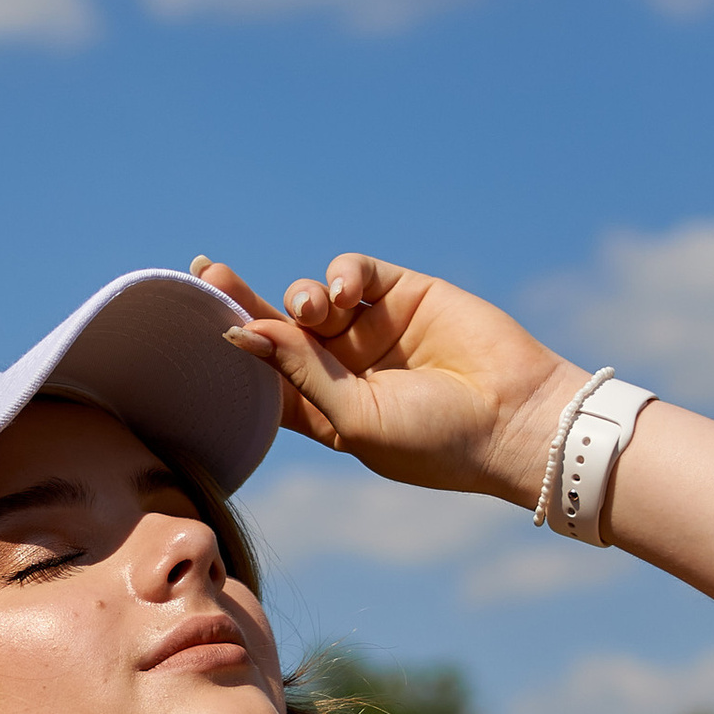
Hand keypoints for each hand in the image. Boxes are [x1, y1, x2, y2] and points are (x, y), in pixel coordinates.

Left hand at [191, 250, 578, 506]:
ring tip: (317, 311)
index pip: (265, 376)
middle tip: (209, 274)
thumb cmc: (434, 441)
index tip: (197, 320)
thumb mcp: (354, 419)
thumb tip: (242, 332)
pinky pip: (357, 272)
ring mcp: (374, 329)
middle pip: (278, 330)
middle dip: (245, 302)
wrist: (516, 419)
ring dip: (303, 298)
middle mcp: (345, 367)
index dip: (233, 348)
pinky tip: (349, 291)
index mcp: (325, 410)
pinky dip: (344, 273)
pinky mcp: (405, 294)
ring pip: (314, 298)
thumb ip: (300, 373)